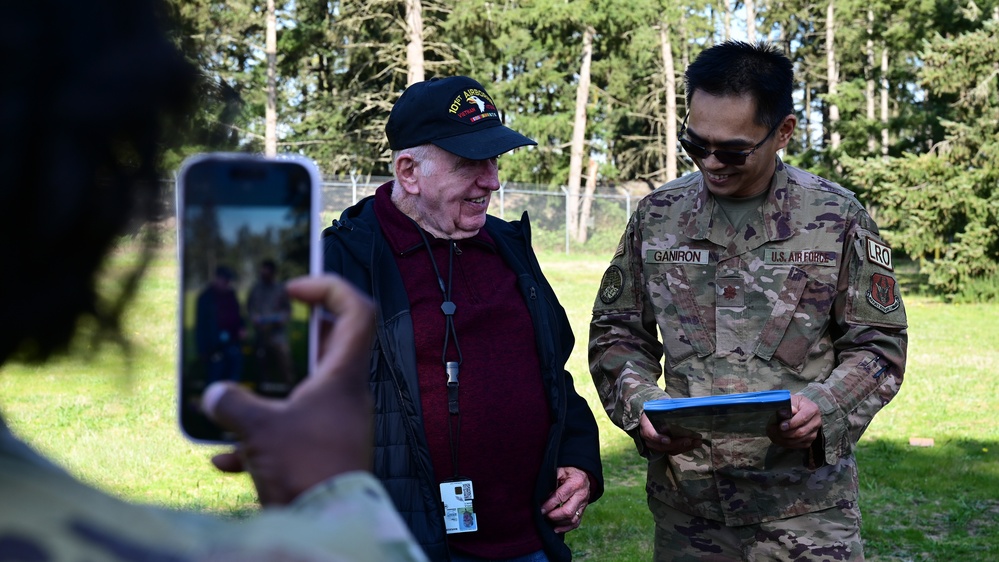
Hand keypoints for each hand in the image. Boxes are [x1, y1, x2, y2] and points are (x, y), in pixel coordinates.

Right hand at [203, 274, 375, 505]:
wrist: (326, 527)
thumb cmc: (305, 469)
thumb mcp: (259, 429)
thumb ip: (231, 403)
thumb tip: (213, 394)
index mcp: (342, 378)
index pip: (357, 312)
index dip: (331, 288)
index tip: (295, 288)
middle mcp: (346, 398)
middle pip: (332, 349)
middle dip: (297, 338)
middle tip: (269, 330)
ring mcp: (337, 427)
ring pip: (306, 395)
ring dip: (272, 395)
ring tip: (237, 398)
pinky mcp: (325, 456)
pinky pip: (292, 438)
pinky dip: (261, 442)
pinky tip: (225, 460)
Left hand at [540, 466, 590, 532]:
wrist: (583, 473)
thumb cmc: (568, 472)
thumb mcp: (559, 470)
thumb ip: (551, 481)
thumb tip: (541, 496)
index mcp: (575, 483)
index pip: (560, 497)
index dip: (549, 505)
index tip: (540, 509)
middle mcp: (582, 495)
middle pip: (568, 511)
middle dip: (553, 516)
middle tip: (543, 515)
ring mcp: (584, 504)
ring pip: (572, 519)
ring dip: (558, 523)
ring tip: (547, 521)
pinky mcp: (583, 510)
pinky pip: (576, 522)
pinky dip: (566, 528)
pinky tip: (555, 529)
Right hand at [639, 412, 702, 454]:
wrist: (651, 417)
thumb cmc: (655, 411)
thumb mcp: (657, 406)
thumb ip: (663, 406)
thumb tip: (672, 403)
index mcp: (646, 427)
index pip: (650, 434)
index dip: (659, 438)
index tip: (668, 440)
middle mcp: (650, 440)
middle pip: (663, 446)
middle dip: (677, 443)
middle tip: (689, 440)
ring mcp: (658, 446)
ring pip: (670, 450)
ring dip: (685, 447)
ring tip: (697, 442)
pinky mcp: (666, 448)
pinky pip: (675, 450)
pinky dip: (686, 447)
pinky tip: (696, 443)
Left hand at [767, 394, 821, 448]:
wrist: (797, 409)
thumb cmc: (792, 404)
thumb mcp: (789, 400)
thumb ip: (787, 405)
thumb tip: (785, 412)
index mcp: (812, 409)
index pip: (803, 418)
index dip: (791, 423)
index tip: (781, 426)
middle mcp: (816, 421)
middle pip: (801, 432)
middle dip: (785, 433)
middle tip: (772, 430)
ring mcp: (814, 432)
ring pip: (798, 440)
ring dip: (783, 439)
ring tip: (772, 433)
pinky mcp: (809, 441)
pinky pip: (797, 446)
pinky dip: (785, 443)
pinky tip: (777, 437)